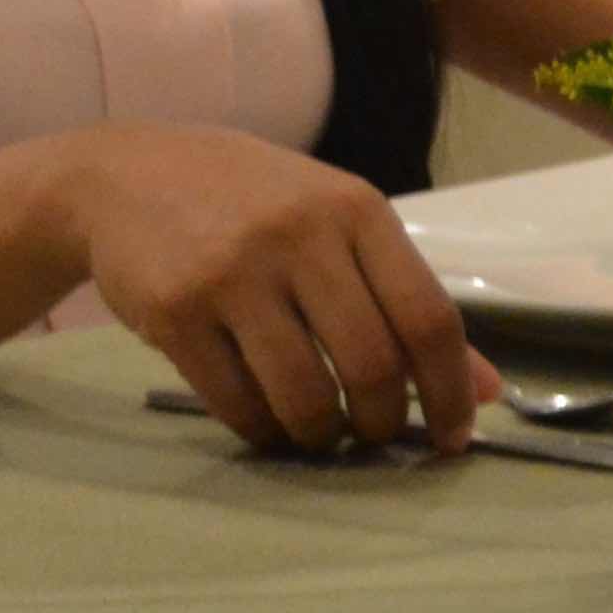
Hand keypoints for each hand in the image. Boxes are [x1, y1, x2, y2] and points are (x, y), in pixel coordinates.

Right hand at [45, 123, 490, 451]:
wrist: (127, 175)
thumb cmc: (256, 203)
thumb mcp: (340, 224)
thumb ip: (409, 298)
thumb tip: (485, 390)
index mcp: (358, 210)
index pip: (428, 316)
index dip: (449, 390)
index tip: (453, 437)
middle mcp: (300, 236)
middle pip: (372, 364)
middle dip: (381, 422)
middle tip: (374, 436)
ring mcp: (233, 272)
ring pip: (302, 394)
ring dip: (321, 435)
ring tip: (320, 433)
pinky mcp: (174, 311)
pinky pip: (235, 401)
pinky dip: (261, 430)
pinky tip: (268, 424)